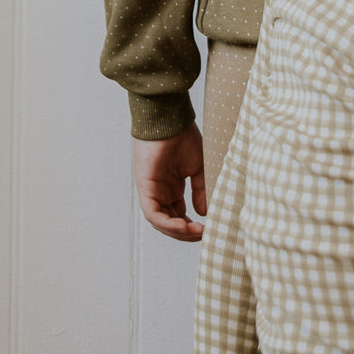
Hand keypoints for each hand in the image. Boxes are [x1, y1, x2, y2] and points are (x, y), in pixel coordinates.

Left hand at [133, 126, 206, 241]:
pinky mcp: (145, 187)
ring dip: (177, 231)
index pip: (179, 215)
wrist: (170, 118)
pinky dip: (167, 223)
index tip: (208, 229)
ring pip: (160, 222)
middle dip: (185, 233)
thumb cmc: (183, 136)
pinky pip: (152, 213)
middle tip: (202, 235)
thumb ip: (200, 190)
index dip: (191, 227)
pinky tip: (183, 225)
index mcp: (172, 187)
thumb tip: (204, 213)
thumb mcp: (198, 168)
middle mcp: (161, 191)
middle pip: (170, 223)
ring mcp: (151, 190)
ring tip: (195, 232)